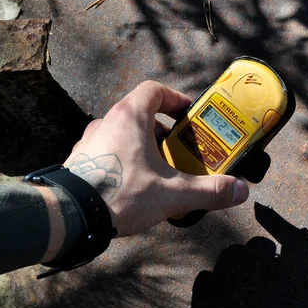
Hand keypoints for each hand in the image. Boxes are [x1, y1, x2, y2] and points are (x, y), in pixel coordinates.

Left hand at [63, 81, 248, 236]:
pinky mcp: (80, 161)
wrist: (68, 217)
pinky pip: (108, 151)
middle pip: (141, 114)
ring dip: (144, 147)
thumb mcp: (172, 194)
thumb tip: (240, 190)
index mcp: (130, 117)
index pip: (154, 90)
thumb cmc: (118, 194)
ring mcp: (90, 141)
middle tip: (179, 151)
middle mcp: (107, 122)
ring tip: (159, 172)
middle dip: (164, 132)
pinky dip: (125, 161)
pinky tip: (133, 186)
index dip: (175, 99)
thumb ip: (209, 191)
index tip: (188, 116)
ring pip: (124, 134)